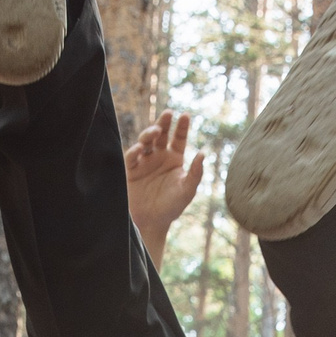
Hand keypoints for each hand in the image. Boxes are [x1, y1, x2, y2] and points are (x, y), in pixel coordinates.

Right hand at [124, 110, 202, 263]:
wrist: (152, 222)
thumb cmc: (172, 207)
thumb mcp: (187, 190)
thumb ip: (195, 173)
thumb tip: (203, 153)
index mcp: (174, 159)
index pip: (178, 138)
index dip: (182, 127)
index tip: (185, 116)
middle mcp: (159, 157)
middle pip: (161, 134)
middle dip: (163, 123)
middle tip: (168, 114)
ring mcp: (144, 162)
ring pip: (145, 141)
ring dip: (149, 134)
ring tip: (156, 132)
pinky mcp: (131, 170)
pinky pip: (132, 157)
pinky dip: (135, 151)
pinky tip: (141, 148)